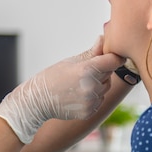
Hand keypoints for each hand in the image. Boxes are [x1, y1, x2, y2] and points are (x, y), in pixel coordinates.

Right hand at [0, 37, 121, 143]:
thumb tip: (104, 39)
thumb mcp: (71, 61)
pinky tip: (77, 95)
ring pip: (105, 88)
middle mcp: (92, 86)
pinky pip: (99, 100)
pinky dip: (92, 97)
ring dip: (97, 85)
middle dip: (101, 71)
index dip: (113, 57)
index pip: (114, 60)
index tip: (111, 56)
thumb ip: (92, 52)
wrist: (38, 101)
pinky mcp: (90, 112)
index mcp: (87, 69)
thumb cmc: (52, 77)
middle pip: (109, 74)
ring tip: (78, 84)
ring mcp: (91, 101)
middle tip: (83, 72)